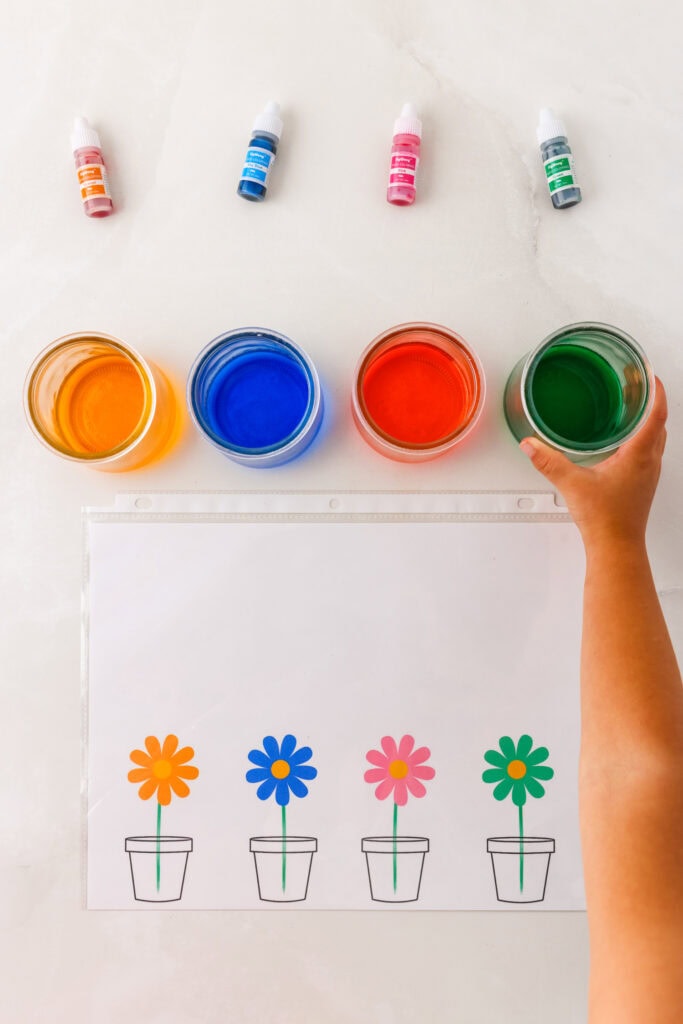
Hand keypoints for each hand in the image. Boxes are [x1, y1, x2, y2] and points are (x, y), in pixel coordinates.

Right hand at [520, 377, 667, 550]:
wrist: (616, 547)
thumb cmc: (605, 520)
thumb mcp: (572, 484)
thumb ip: (548, 461)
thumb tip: (531, 444)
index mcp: (639, 455)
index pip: (657, 415)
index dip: (656, 392)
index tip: (650, 375)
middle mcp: (650, 463)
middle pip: (660, 423)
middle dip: (652, 402)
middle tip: (641, 386)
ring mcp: (649, 474)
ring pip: (657, 439)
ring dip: (649, 421)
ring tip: (634, 409)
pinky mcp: (643, 484)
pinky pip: (649, 453)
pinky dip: (642, 439)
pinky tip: (624, 443)